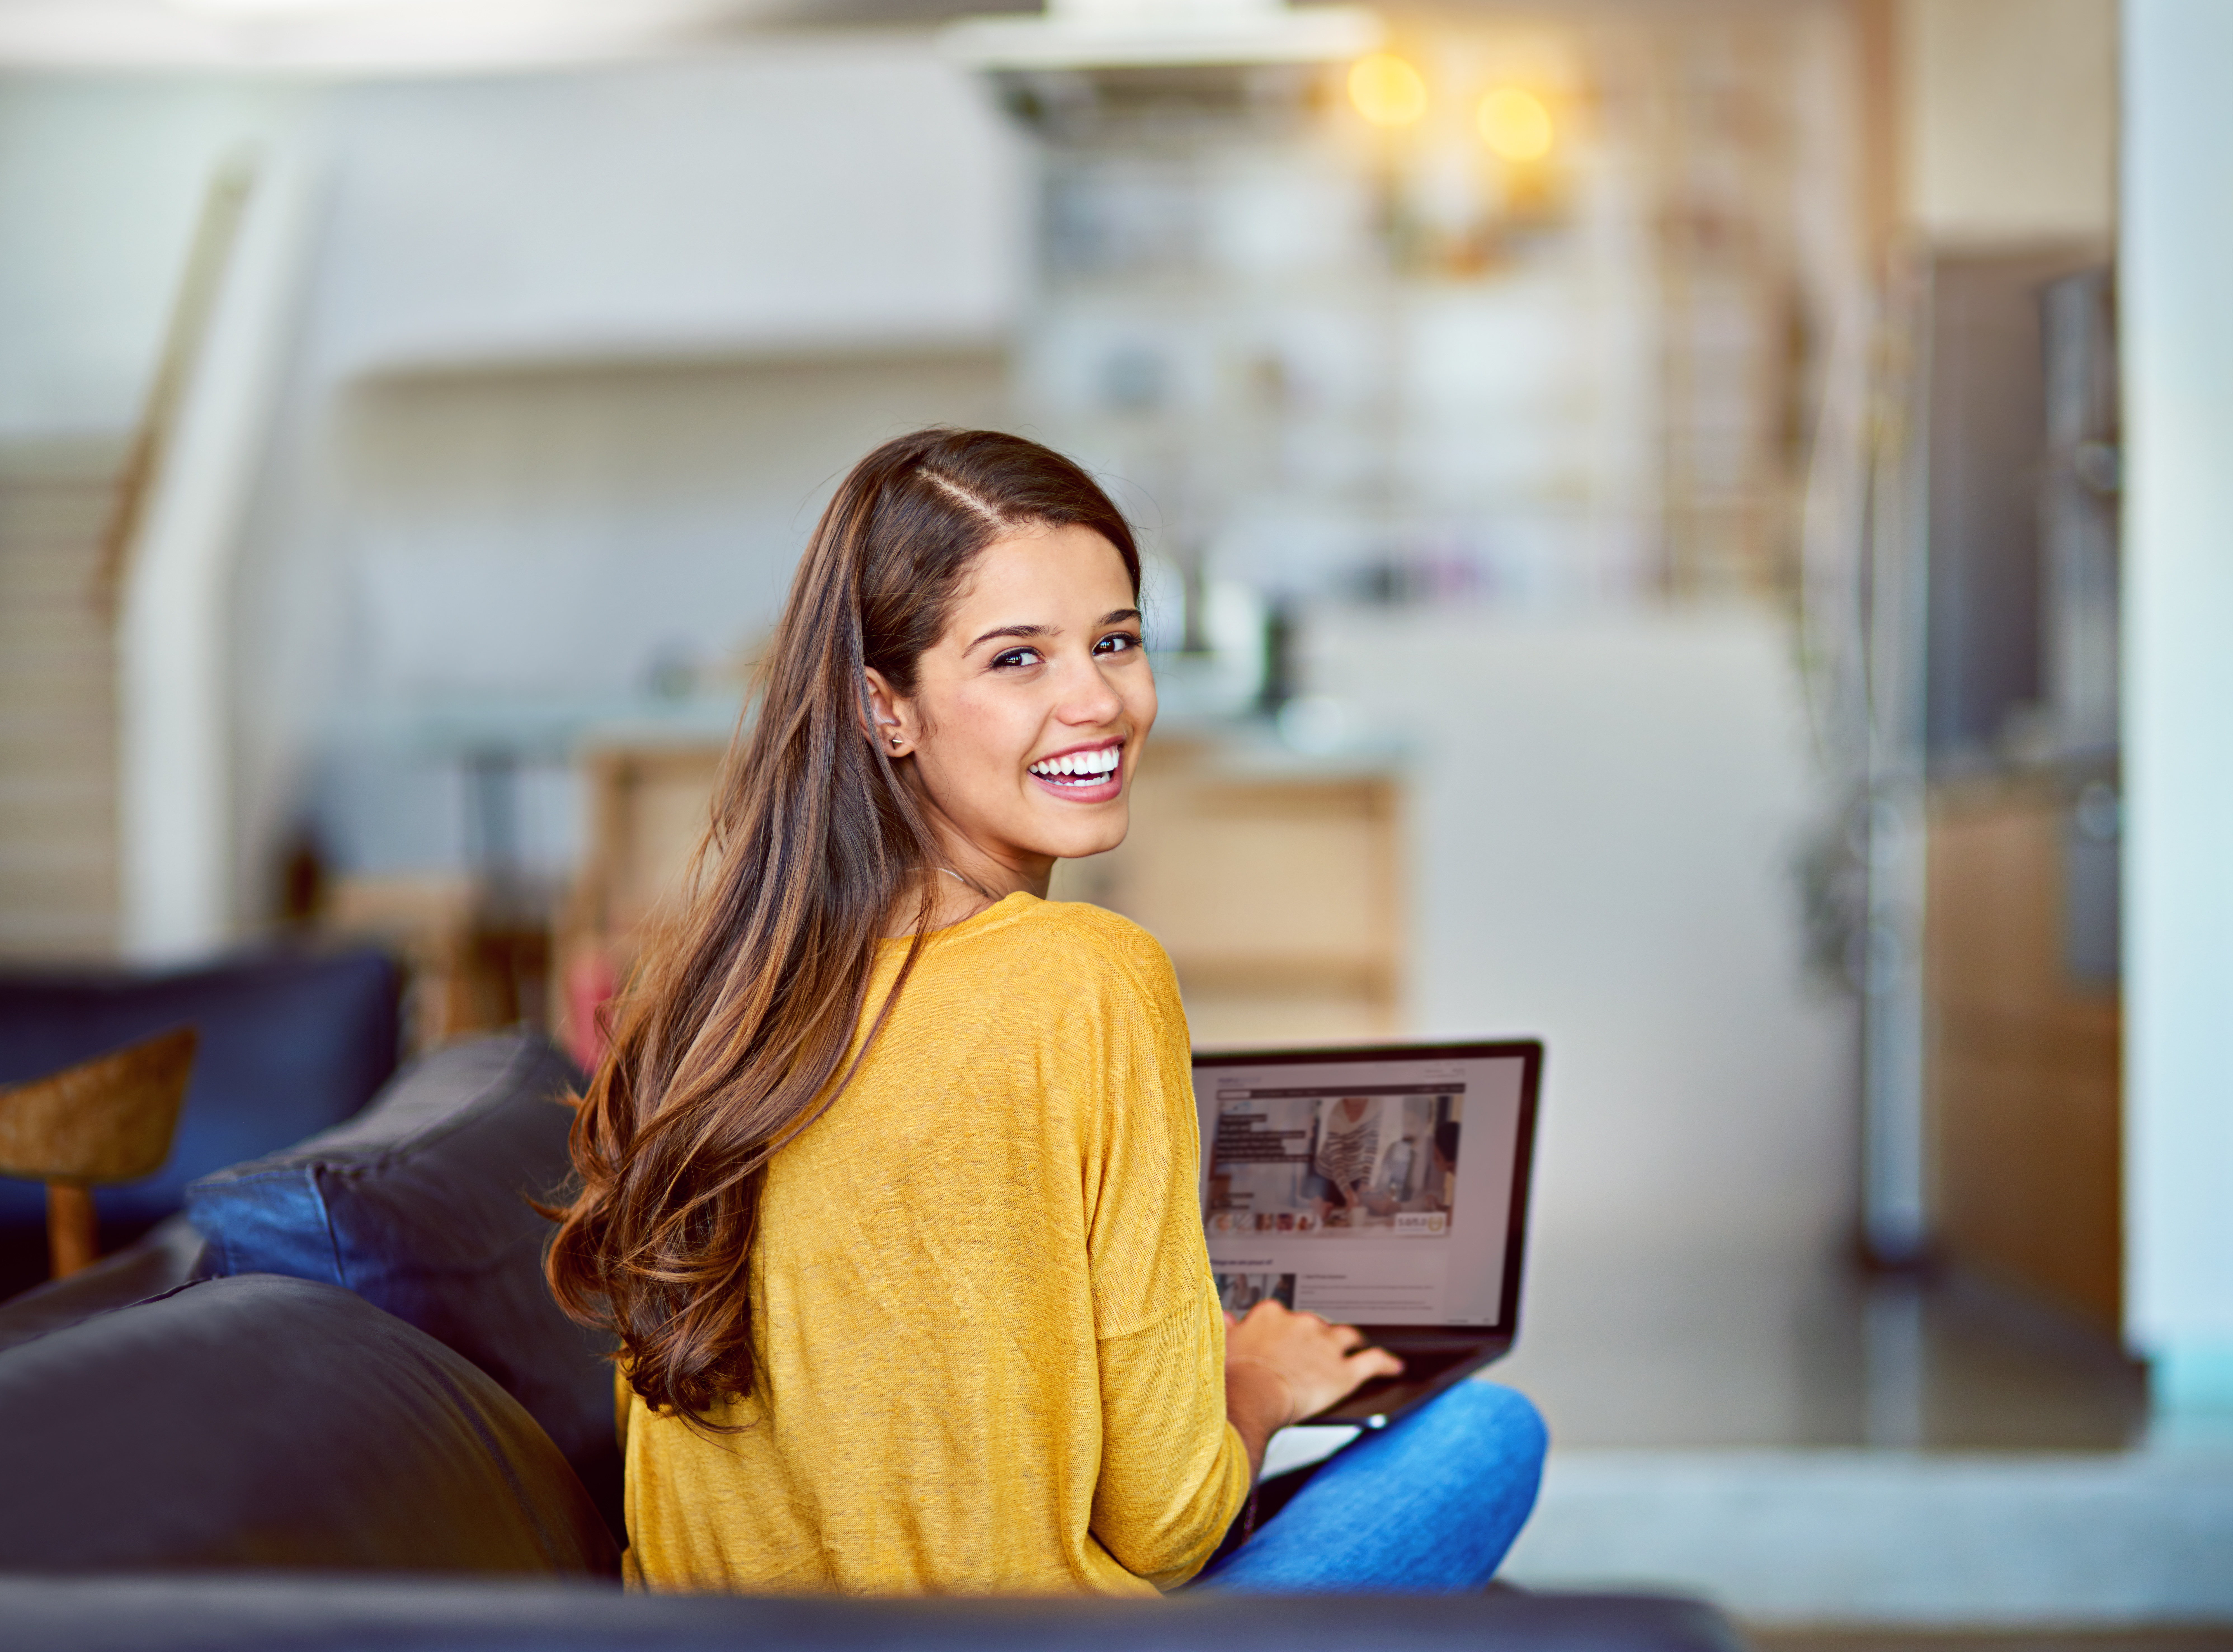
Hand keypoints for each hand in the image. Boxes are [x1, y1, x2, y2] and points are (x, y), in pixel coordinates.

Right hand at [1222, 1300, 1403, 1478]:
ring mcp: (1325, 1346)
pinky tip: (1394, 1366)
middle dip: (1317, 1337)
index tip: (1285, 1339)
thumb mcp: (1222, 1344)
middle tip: (1313, 1353)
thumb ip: (1227, 1327)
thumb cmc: (1233, 1377)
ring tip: (1355, 1347)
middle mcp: (1301, 1323)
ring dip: (1350, 1342)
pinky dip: (1385, 1363)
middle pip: (1316, 1325)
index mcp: (1271, 1314)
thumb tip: (1226, 1318)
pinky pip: (1373, 1361)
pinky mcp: (1344, 1371)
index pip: (1284, 1316)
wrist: (1250, 1398)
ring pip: (1346, 1336)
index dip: (1286, 1330)